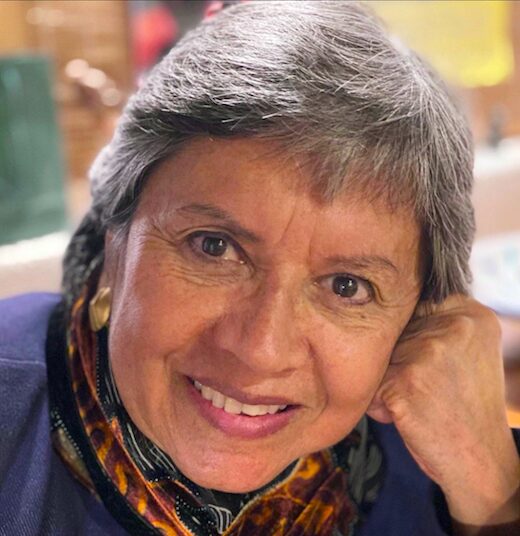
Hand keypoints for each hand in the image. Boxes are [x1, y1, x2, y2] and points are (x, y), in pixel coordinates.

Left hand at [367, 295, 519, 531]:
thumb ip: (435, 322)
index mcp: (471, 313)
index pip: (413, 304)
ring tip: (417, 401)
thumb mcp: (465, 350)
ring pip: (379, 357)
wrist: (480, 459)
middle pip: (393, 331)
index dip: (409, 334)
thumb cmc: (465, 404)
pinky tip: (406, 416)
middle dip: (397, 360)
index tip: (425, 360)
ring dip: (386, 382)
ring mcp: (427, 351)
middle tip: (427, 387)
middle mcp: (453, 325)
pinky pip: (370, 385)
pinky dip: (379, 405)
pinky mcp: (405, 380)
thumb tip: (385, 304)